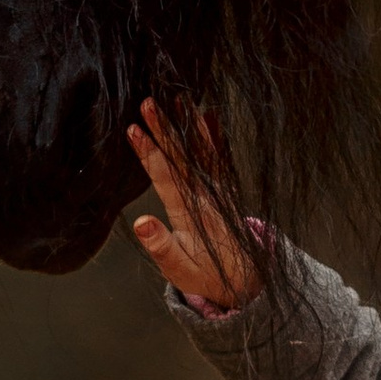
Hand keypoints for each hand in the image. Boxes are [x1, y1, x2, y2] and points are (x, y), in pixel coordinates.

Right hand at [128, 100, 261, 313]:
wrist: (247, 280)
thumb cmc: (207, 275)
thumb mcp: (179, 270)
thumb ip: (161, 246)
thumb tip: (141, 222)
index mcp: (189, 213)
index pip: (165, 176)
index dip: (149, 152)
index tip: (133, 129)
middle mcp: (205, 196)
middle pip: (181, 156)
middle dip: (164, 129)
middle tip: (148, 102)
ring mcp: (217, 191)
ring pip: (201, 152)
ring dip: (188, 125)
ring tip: (177, 99)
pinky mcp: (224, 190)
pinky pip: (219, 158)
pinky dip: (214, 137)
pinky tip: (209, 116)